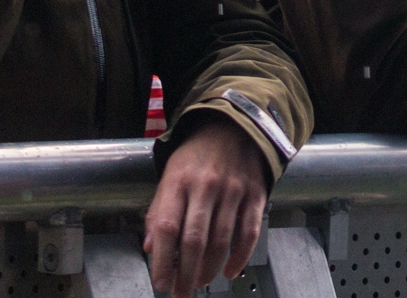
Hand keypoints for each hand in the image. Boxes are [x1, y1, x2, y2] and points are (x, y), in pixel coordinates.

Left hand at [144, 116, 269, 297]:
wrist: (235, 125)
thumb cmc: (198, 155)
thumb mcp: (169, 175)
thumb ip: (158, 211)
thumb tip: (151, 247)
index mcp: (178, 182)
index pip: (167, 227)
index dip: (162, 260)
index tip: (161, 282)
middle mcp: (206, 186)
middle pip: (195, 239)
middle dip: (187, 274)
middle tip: (182, 293)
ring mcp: (233, 190)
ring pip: (221, 240)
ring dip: (210, 269)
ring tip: (202, 282)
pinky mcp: (255, 194)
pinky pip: (249, 232)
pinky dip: (240, 256)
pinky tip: (231, 269)